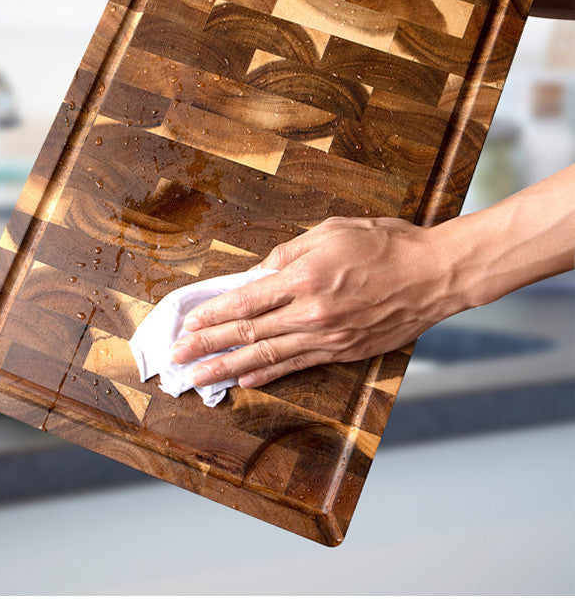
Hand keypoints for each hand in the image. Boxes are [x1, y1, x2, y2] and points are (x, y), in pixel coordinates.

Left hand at [172, 217, 459, 388]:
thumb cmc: (385, 244)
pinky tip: (245, 382)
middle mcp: (311, 311)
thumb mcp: (332, 231)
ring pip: (267, 355)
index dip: (212, 314)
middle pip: (248, 331)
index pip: (245, 300)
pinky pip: (298, 366)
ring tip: (199, 378)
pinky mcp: (343, 351)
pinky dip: (269, 375)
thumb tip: (258, 273)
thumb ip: (289, 252)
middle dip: (207, 345)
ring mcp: (327, 336)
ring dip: (228, 367)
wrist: (435, 274)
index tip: (188, 323)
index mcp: (304, 276)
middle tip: (178, 357)